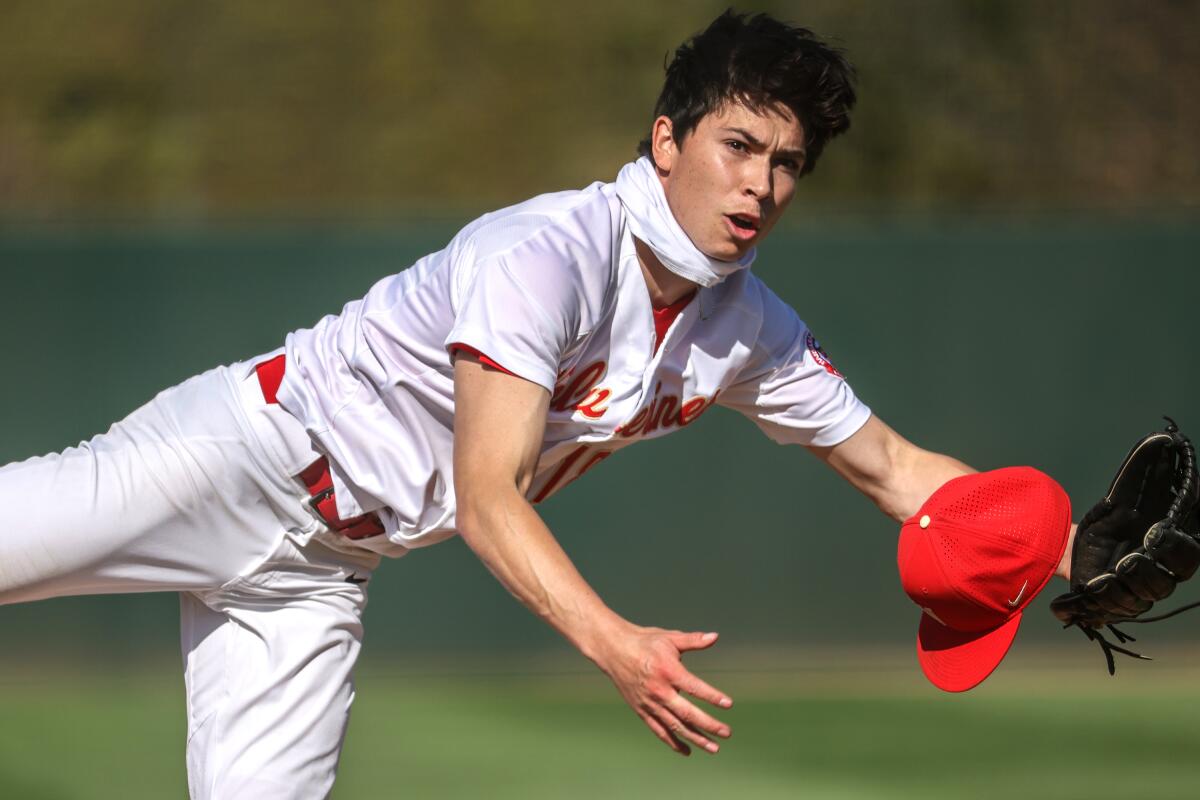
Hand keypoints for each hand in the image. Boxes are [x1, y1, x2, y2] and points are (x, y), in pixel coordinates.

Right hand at [590, 624, 732, 755]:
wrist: (613, 650)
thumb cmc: (644, 641)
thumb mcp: (669, 638)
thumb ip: (693, 640)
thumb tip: (715, 637)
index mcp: (667, 670)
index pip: (694, 688)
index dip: (712, 696)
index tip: (728, 704)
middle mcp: (659, 690)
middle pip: (687, 713)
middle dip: (708, 725)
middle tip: (726, 733)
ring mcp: (649, 703)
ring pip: (675, 726)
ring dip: (695, 738)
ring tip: (714, 748)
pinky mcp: (641, 711)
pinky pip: (659, 730)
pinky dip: (672, 742)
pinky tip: (687, 750)